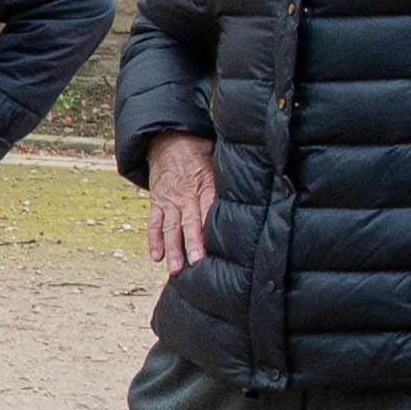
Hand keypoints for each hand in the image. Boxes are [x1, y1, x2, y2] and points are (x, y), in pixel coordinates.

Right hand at [142, 131, 217, 270]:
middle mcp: (186, 195)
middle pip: (189, 221)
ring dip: (173, 248)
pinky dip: (154, 240)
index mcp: (205, 184)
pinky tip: (157, 257)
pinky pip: (154, 223)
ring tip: (176, 269)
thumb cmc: (200, 152)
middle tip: (196, 262)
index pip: (209, 207)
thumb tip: (256, 192)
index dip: (210, 225)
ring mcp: (170, 200)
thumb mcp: (217, 160)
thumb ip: (230, 180)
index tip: (216, 242)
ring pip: (170, 227)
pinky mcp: (158, 202)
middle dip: (192, 242)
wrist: (169, 140)